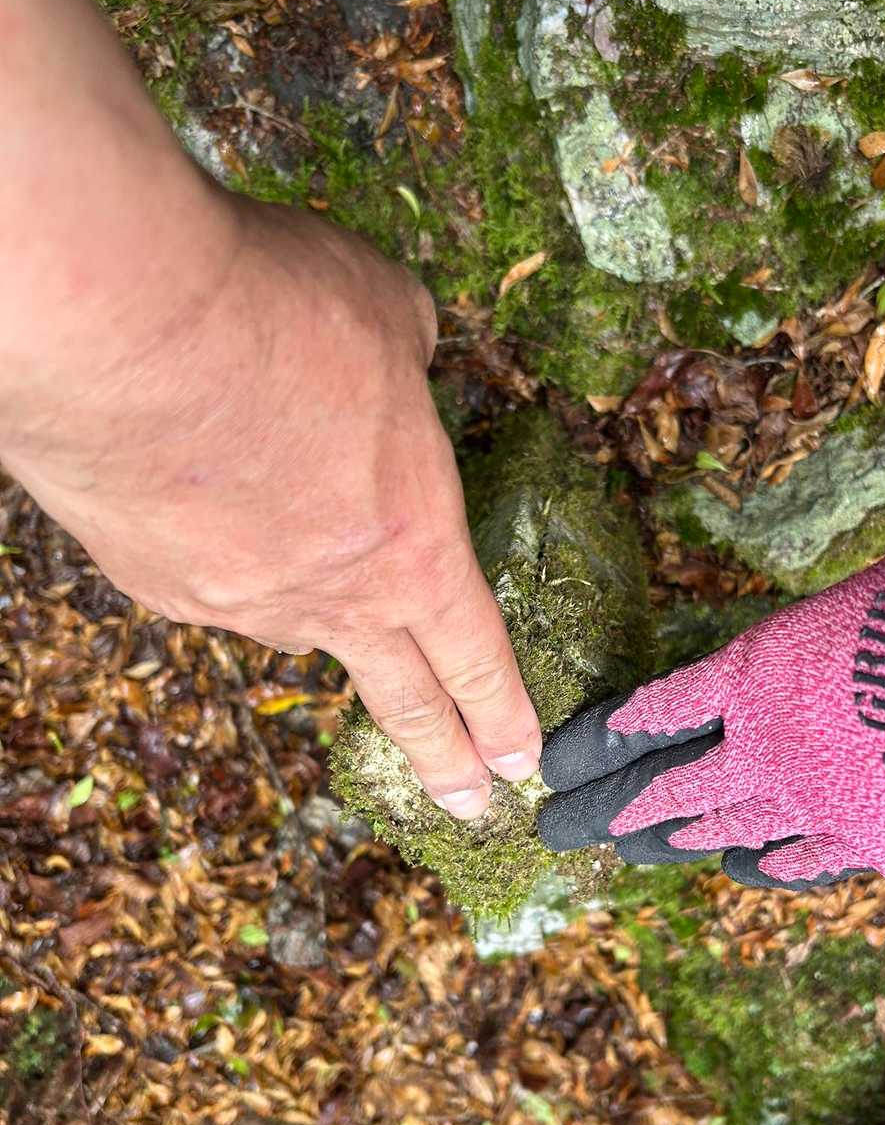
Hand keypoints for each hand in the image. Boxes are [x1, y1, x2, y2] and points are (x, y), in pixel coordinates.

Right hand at [2, 196, 540, 815]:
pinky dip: (218, 548)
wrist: (125, 332)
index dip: (502, 713)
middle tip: (468, 808)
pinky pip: (207, 579)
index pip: (475, 654)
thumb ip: (412, 360)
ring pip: (289, 618)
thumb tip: (406, 361)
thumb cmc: (280, 317)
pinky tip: (205, 499)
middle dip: (442, 759)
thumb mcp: (390, 317)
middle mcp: (330, 598)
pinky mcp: (155, 587)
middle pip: (399, 700)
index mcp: (413, 546)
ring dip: (303, 597)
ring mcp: (238, 603)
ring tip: (296, 535)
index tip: (520, 764)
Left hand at [538, 519, 884, 887]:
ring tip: (630, 851)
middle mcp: (770, 748)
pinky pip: (802, 863)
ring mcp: (818, 806)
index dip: (602, 736)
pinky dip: (768, 866)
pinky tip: (742, 871)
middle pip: (667, 788)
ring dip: (671, 841)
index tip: (558, 758)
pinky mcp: (876, 846)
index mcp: (760, 670)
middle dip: (606, 809)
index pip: (656, 710)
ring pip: (722, 832)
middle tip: (558, 830)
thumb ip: (878, 587)